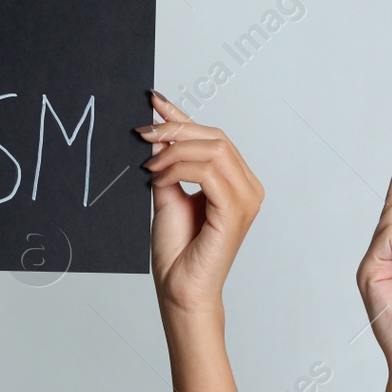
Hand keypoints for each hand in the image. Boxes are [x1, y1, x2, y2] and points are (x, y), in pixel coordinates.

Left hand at [138, 92, 263, 321]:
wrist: (179, 290)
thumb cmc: (178, 252)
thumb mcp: (167, 195)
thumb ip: (168, 166)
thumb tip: (157, 134)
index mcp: (236, 183)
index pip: (212, 137)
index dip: (182, 116)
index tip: (154, 101)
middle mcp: (248, 188)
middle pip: (215, 137)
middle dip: (175, 130)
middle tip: (143, 132)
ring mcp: (246, 199)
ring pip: (214, 149)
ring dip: (175, 150)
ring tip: (149, 164)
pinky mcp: (235, 211)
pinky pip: (208, 172)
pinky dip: (179, 168)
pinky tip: (158, 177)